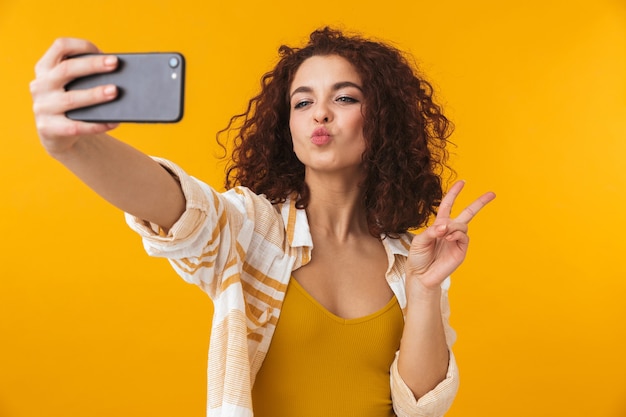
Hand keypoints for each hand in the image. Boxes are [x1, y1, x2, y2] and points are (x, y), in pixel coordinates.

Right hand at [30, 38, 119, 153]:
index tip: (103, 51)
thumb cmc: (72, 102)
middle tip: (115, 63)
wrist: (55, 133)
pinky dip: (96, 125)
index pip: (60, 46)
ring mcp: (43, 107)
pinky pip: (76, 127)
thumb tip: (118, 74)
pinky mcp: (49, 128)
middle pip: (66, 69)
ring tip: (115, 91)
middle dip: (92, 65)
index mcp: (45, 68)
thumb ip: (85, 76)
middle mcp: (40, 85)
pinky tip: (114, 122)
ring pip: (71, 99)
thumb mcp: (70, 85)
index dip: (81, 45)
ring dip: (95, 94)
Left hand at [407, 180, 495, 289]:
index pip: (447, 206)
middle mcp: (450, 231)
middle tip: (492, 194)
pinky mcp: (461, 251)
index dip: (454, 194)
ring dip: (453, 226)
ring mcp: (457, 241)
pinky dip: (456, 234)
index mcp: (439, 225)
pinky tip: (448, 238)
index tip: (462, 182)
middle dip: (479, 203)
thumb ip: (432, 231)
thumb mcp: (419, 240)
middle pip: (467, 213)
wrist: (420, 276)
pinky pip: (464, 237)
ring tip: (444, 234)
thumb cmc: (417, 257)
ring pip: (462, 225)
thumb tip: (446, 225)